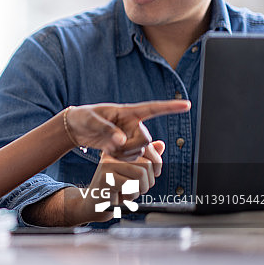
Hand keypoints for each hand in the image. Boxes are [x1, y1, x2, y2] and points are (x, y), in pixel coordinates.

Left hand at [65, 100, 189, 158]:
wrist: (77, 129)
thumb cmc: (83, 117)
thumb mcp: (91, 120)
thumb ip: (106, 129)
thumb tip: (121, 141)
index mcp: (128, 112)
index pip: (152, 108)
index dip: (170, 107)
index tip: (187, 104)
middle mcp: (133, 124)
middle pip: (145, 141)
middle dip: (129, 147)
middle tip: (111, 146)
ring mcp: (130, 137)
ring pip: (139, 152)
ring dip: (123, 155)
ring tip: (107, 148)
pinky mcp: (126, 148)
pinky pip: (132, 159)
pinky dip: (120, 159)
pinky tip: (108, 153)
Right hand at [67, 141, 164, 223]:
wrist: (93, 205)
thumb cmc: (115, 190)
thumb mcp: (133, 174)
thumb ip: (146, 159)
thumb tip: (160, 145)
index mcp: (120, 150)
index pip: (147, 149)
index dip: (156, 165)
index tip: (152, 176)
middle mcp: (113, 154)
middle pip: (146, 163)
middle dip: (148, 181)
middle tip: (139, 189)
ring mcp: (107, 164)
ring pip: (141, 174)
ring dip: (141, 189)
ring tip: (130, 193)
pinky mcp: (105, 178)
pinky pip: (131, 186)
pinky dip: (131, 196)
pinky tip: (122, 197)